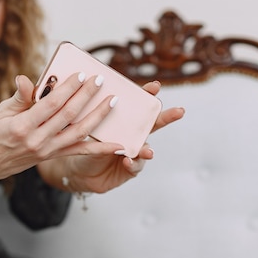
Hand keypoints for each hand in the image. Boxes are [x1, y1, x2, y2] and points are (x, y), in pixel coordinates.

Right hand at [0, 73, 122, 179]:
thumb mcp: (2, 111)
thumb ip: (20, 96)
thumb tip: (26, 79)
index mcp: (22, 126)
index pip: (50, 104)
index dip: (68, 88)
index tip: (81, 75)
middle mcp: (37, 140)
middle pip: (68, 115)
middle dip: (86, 96)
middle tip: (100, 80)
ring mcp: (47, 151)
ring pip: (78, 132)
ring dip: (98, 117)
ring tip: (112, 102)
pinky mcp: (53, 157)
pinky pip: (80, 152)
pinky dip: (100, 149)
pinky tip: (117, 144)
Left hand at [58, 80, 184, 192]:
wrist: (77, 170)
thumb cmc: (82, 146)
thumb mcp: (86, 128)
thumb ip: (92, 117)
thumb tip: (89, 94)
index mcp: (123, 122)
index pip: (137, 106)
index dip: (147, 95)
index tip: (155, 86)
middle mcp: (132, 136)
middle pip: (152, 125)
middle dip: (166, 118)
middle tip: (179, 111)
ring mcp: (133, 153)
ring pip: (146, 148)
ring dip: (147, 149)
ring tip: (147, 150)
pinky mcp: (129, 169)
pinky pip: (135, 166)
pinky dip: (133, 164)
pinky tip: (128, 161)